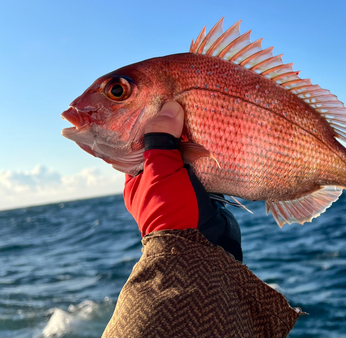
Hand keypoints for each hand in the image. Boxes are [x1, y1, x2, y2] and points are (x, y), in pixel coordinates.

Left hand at [124, 100, 242, 261]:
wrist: (202, 247)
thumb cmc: (172, 210)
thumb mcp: (161, 172)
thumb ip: (161, 139)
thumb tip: (168, 107)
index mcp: (136, 175)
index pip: (136, 139)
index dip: (145, 118)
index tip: (157, 98)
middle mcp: (154, 179)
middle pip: (160, 142)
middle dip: (170, 125)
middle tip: (181, 102)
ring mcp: (177, 183)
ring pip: (181, 151)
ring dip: (189, 136)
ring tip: (196, 113)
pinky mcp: (197, 187)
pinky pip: (198, 161)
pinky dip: (202, 149)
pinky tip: (209, 135)